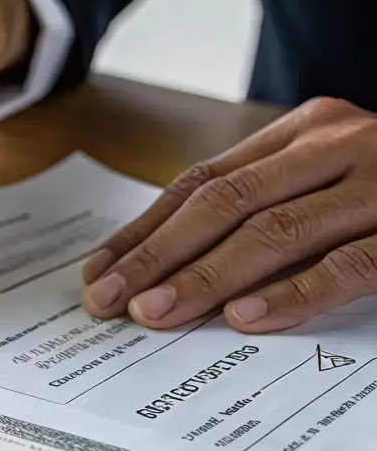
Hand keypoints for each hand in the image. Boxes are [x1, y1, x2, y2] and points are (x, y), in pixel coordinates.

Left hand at [81, 97, 376, 332]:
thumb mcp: (324, 175)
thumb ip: (263, 202)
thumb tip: (167, 263)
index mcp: (303, 131)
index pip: (202, 183)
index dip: (144, 229)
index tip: (98, 272)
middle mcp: (336, 145)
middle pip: (225, 204)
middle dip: (157, 256)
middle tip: (108, 301)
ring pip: (277, 232)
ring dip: (206, 277)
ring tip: (156, 314)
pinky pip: (351, 262)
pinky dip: (296, 292)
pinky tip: (247, 319)